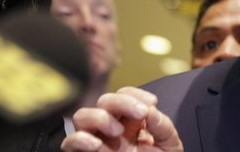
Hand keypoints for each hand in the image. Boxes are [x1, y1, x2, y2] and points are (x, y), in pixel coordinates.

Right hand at [61, 86, 182, 151]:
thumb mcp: (169, 145)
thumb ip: (162, 126)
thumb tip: (150, 111)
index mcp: (131, 122)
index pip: (125, 95)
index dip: (136, 94)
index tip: (152, 102)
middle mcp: (111, 129)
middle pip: (104, 101)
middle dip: (122, 102)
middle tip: (140, 113)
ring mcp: (97, 142)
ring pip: (82, 116)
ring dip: (100, 117)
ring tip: (118, 131)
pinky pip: (70, 143)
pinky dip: (80, 139)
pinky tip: (96, 145)